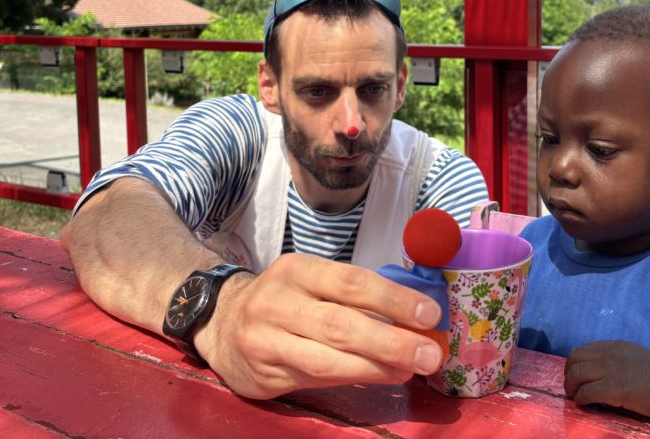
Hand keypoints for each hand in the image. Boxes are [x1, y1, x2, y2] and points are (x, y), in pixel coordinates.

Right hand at [197, 253, 444, 398]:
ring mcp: (266, 340)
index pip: (351, 281)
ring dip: (377, 366)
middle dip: (392, 340)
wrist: (219, 323)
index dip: (393, 298)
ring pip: (328, 359)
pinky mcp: (264, 374)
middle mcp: (278, 302)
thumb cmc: (284, 299)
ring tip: (412, 368)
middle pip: (341, 324)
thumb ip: (353, 294)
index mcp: (297, 269)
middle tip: (430, 352)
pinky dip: (355, 379)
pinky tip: (383, 376)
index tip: (428, 312)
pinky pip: (315, 379)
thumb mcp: (310, 280)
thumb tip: (413, 311)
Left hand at [564, 340, 649, 418]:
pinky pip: (586, 393)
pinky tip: (586, 405)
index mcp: (613, 346)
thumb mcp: (633, 357)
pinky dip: (581, 400)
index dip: (573, 365)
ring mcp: (611, 370)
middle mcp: (609, 354)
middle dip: (568, 376)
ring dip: (572, 389)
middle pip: (574, 360)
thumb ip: (615, 359)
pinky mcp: (615, 388)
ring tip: (576, 398)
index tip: (575, 378)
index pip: (581, 351)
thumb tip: (598, 370)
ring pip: (576, 375)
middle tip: (572, 389)